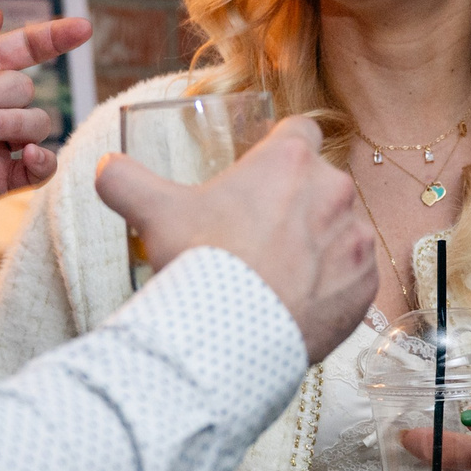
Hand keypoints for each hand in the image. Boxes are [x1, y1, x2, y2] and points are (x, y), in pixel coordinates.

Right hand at [94, 116, 375, 361]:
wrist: (231, 338)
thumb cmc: (199, 263)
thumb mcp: (154, 213)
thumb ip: (126, 180)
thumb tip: (104, 166)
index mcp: (290, 160)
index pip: (300, 132)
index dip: (281, 151)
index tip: (263, 176)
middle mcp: (334, 190)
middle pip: (320, 185)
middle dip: (296, 204)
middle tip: (259, 235)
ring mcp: (356, 240)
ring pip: (341, 231)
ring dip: (319, 244)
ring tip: (278, 274)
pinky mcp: (365, 286)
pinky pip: (354, 277)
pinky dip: (333, 287)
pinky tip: (298, 301)